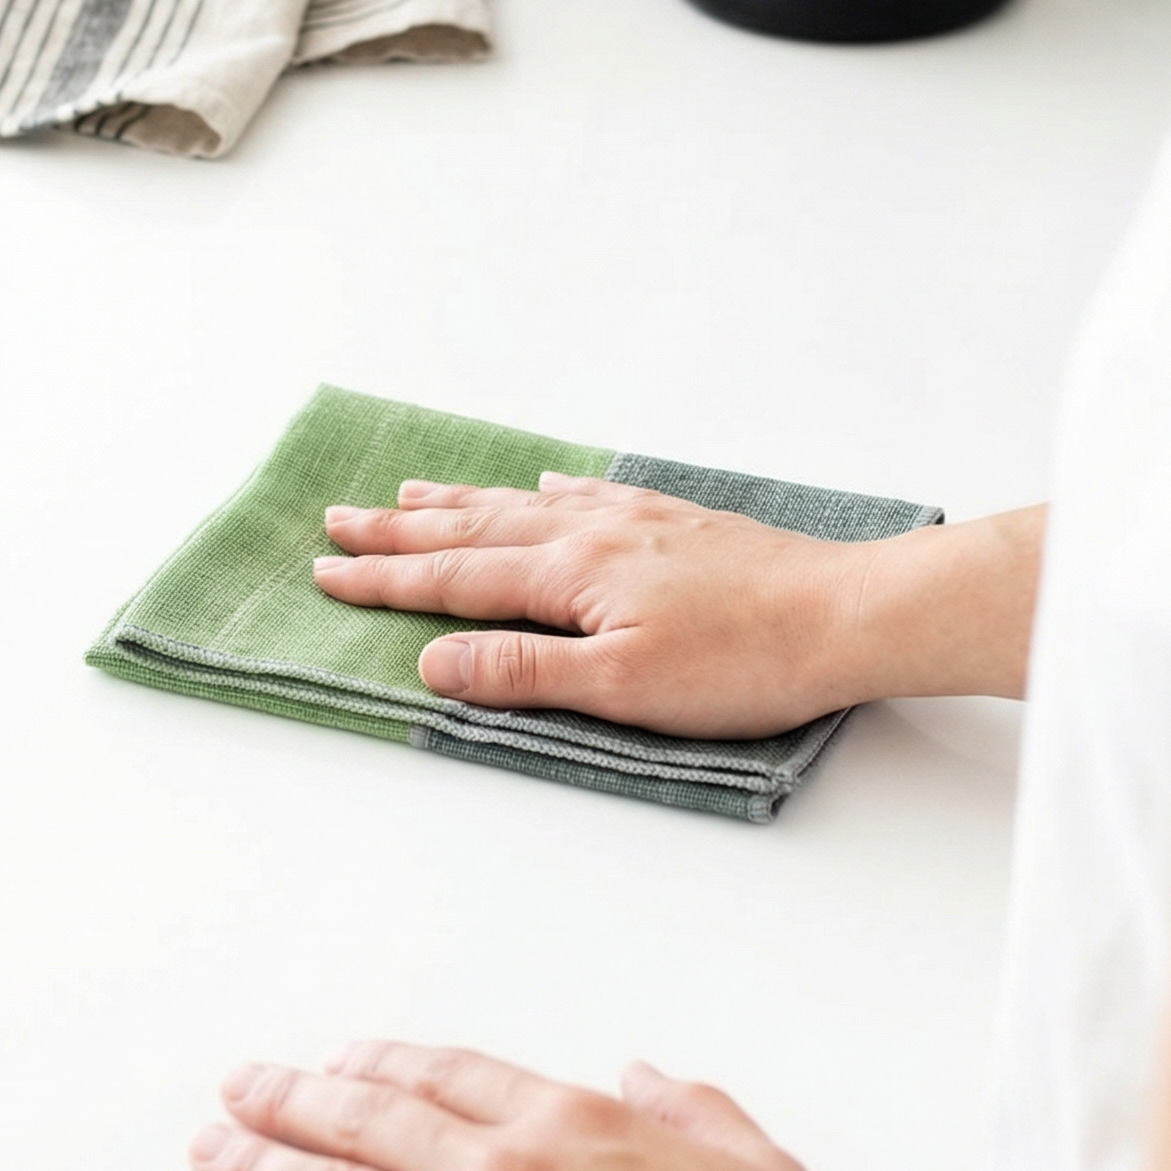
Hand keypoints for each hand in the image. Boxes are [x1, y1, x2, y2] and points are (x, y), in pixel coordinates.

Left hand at [190, 1042, 856, 1170]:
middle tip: (247, 1085)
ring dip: (264, 1167)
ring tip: (215, 1149)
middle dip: (297, 1096)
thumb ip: (694, 1107)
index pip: (450, 1073)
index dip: (389, 1062)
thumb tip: (652, 1076)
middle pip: (372, 1117)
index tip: (350, 1059)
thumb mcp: (756, 1167)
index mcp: (569, 1122)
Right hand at [314, 475, 859, 736]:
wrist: (844, 614)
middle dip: (400, 531)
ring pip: (525, 503)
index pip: (456, 579)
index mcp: (572, 573)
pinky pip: (591, 493)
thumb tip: (433, 659)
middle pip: (475, 528)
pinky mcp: (678, 522)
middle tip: (338, 519)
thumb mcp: (621, 687)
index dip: (386, 580)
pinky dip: (550, 488)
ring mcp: (637, 521)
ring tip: (409, 493)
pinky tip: (543, 482)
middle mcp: (593, 532)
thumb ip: (523, 671)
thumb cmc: (742, 662)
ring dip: (460, 501)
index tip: (326, 571)